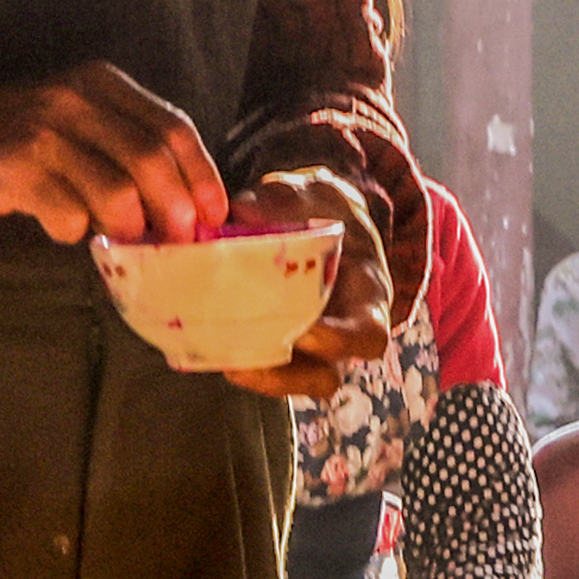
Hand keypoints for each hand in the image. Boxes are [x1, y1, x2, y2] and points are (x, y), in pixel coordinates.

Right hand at [0, 65, 222, 246]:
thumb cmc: (27, 141)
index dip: (201, 175)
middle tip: (177, 240)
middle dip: (174, 209)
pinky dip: (76, 231)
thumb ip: (128, 151)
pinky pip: (67, 213)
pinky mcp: (16, 165)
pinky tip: (63, 226)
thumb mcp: (82, 126)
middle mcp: (77, 99)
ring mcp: (45, 130)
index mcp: (103, 84)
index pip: (173, 127)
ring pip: (116, 192)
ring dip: (127, 227)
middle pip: (151, 160)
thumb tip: (186, 209)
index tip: (213, 214)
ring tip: (118, 237)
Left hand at [227, 161, 400, 401]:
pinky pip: (264, 372)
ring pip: (292, 384)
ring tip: (223, 357)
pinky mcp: (279, 350)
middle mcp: (344, 334)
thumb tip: (243, 211)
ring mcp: (313, 350)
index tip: (305, 328)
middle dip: (288, 373)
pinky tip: (208, 345)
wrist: (314, 218)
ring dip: (257, 376)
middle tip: (249, 352)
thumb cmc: (320, 210)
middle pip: (327, 377)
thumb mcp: (310, 194)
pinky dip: (238, 362)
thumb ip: (282, 200)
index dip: (341, 340)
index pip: (370, 337)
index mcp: (367, 297)